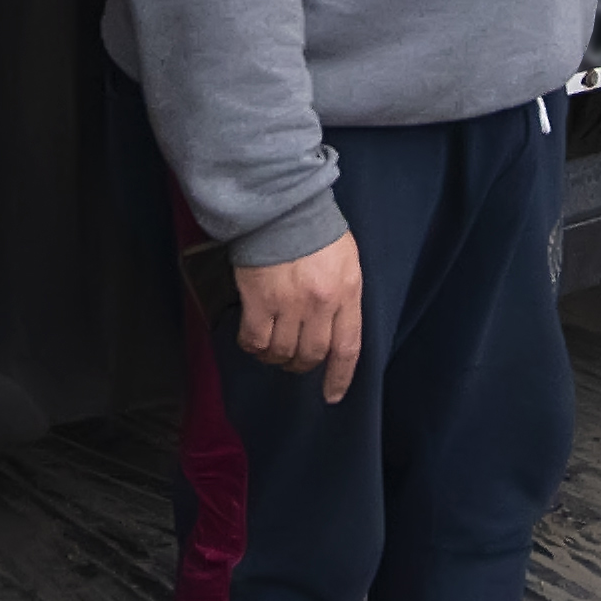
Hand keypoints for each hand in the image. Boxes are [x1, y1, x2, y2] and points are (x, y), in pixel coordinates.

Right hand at [232, 232, 366, 402]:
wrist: (282, 205)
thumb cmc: (316, 230)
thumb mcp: (346, 261)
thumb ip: (344, 294)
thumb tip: (334, 324)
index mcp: (347, 293)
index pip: (347, 347)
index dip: (340, 377)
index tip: (332, 395)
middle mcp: (320, 304)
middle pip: (312, 354)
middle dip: (302, 364)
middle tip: (295, 360)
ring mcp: (289, 304)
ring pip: (282, 352)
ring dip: (276, 357)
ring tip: (272, 349)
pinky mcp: (259, 300)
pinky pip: (256, 340)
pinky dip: (254, 347)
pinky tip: (253, 340)